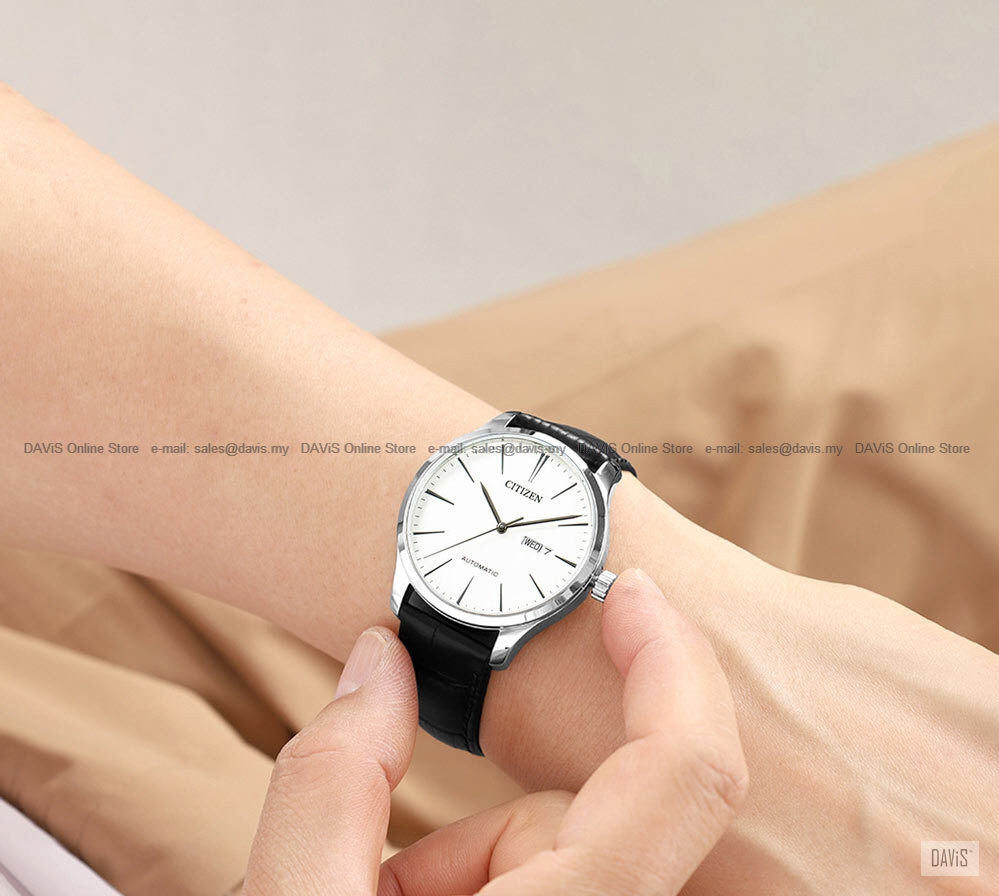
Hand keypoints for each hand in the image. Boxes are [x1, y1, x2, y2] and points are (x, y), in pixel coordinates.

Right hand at [242, 568, 747, 894]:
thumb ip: (331, 775)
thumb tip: (379, 657)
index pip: (689, 773)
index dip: (671, 659)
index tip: (630, 594)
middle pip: (599, 822)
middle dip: (489, 827)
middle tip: (392, 881)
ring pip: (574, 861)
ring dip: (477, 871)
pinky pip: (566, 892)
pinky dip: (489, 894)